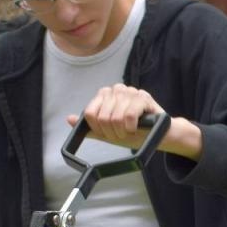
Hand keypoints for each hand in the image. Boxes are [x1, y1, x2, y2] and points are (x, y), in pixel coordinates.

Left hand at [66, 83, 202, 159]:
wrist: (157, 136)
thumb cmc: (134, 132)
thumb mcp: (108, 132)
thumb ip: (90, 127)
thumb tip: (69, 119)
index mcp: (105, 95)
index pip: (89, 113)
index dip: (98, 129)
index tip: (108, 134)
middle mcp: (116, 89)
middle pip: (102, 117)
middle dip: (112, 132)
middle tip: (122, 135)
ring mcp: (130, 91)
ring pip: (115, 117)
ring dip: (122, 131)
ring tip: (129, 132)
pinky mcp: (143, 97)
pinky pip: (128, 115)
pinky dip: (130, 127)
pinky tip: (136, 128)